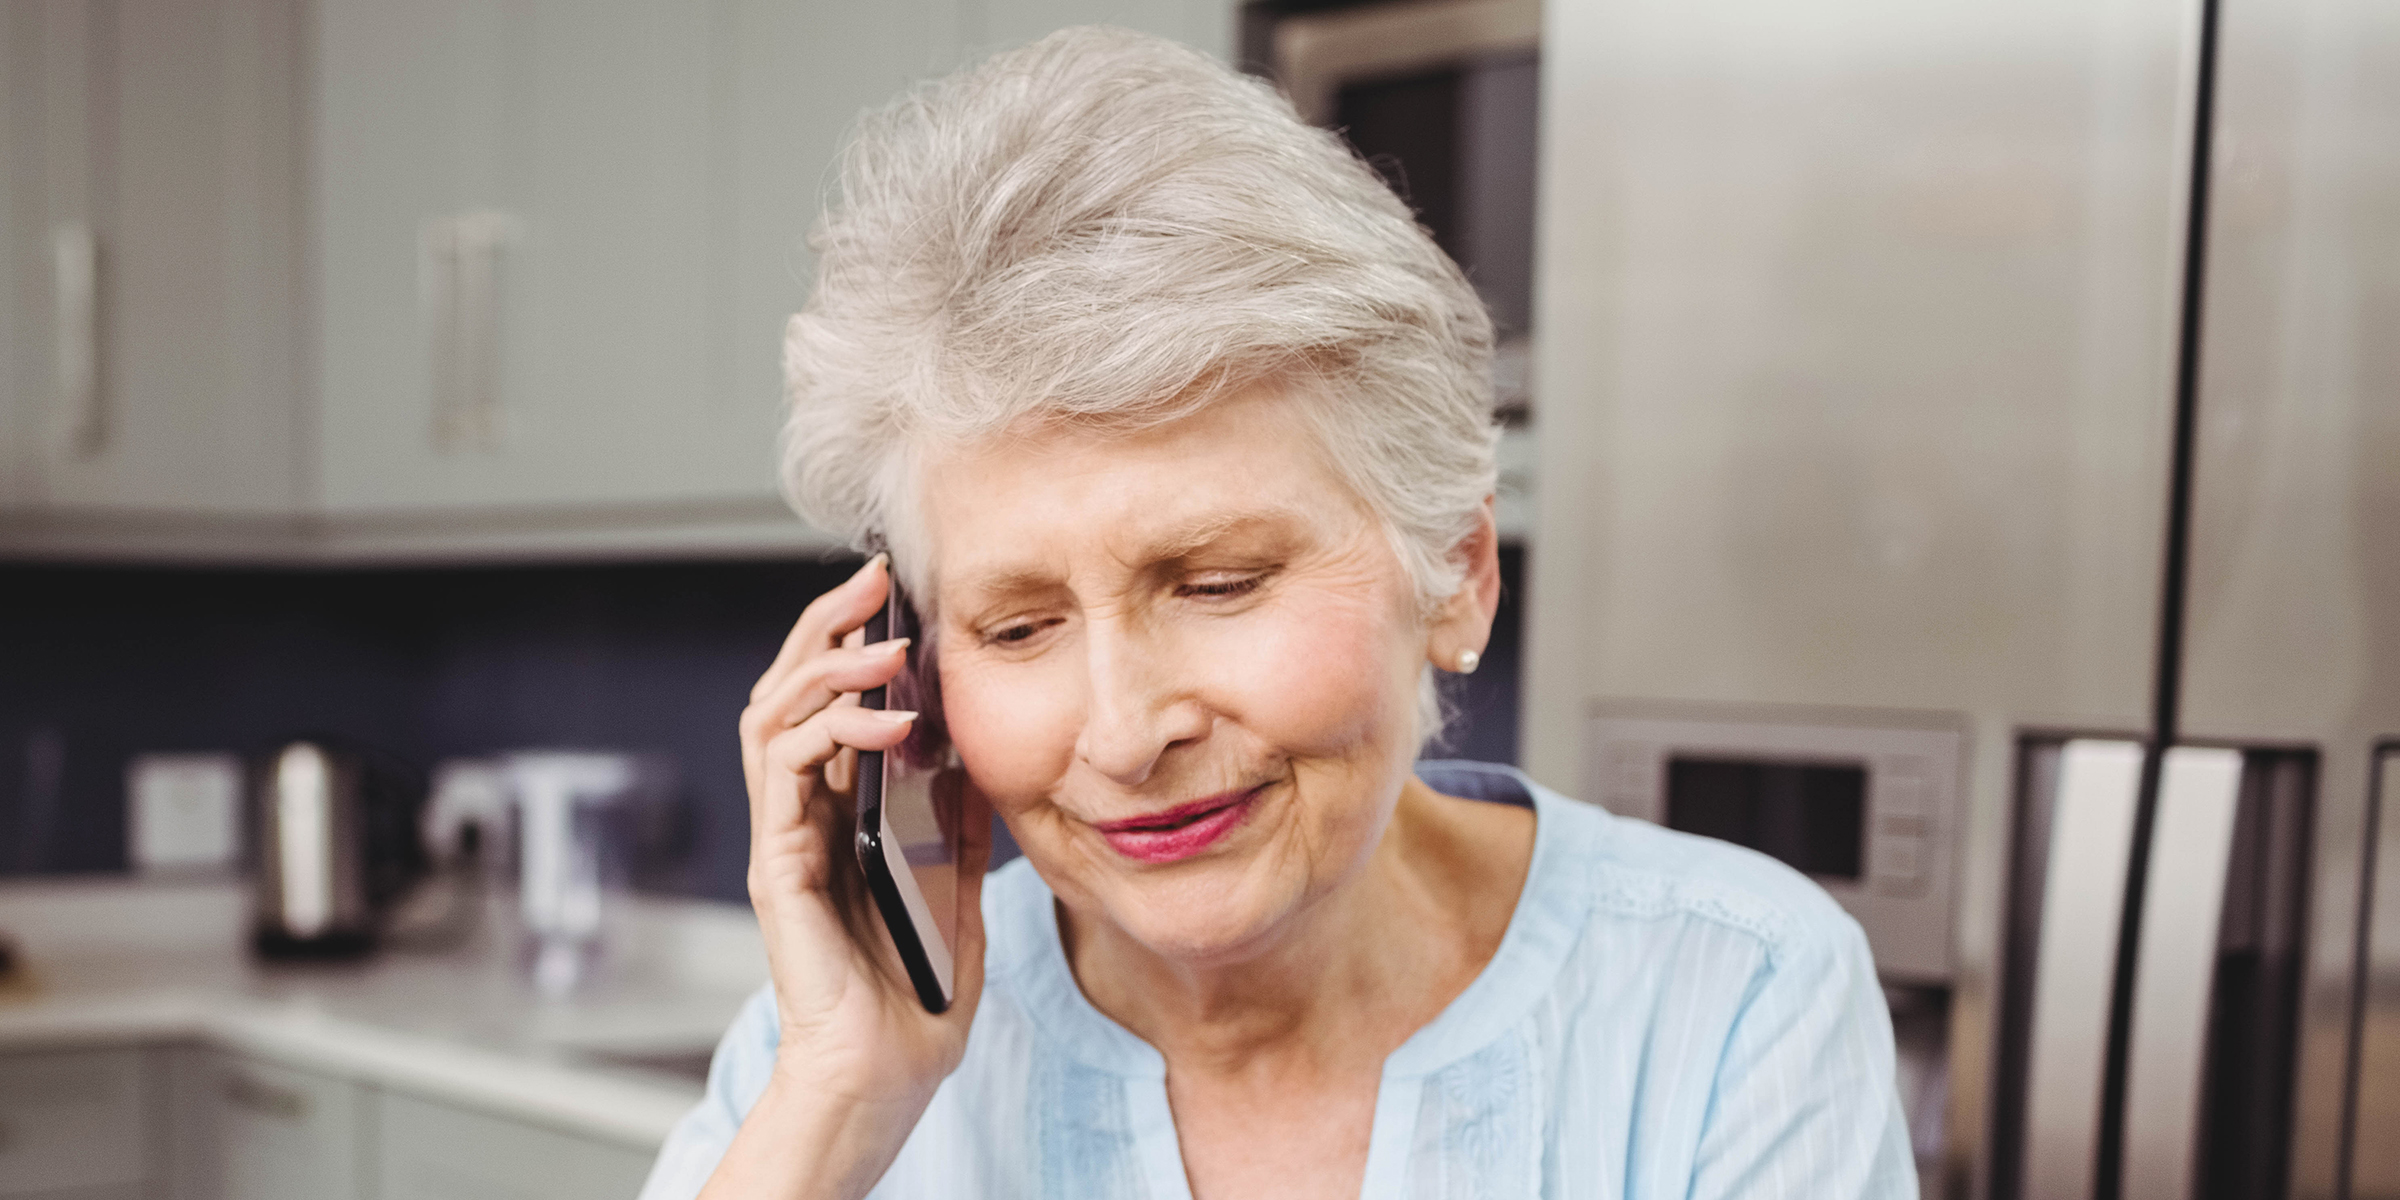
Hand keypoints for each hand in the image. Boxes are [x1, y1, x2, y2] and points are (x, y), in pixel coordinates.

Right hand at [701, 555, 992, 1199]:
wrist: (883, 1074)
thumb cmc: (913, 996)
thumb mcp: (957, 889)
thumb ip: (957, 826)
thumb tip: (972, 758)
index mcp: (838, 816)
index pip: (827, 704)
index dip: (852, 643)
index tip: (897, 595)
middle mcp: (801, 818)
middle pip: (786, 691)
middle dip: (826, 626)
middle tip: (873, 581)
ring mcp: (785, 838)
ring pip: (773, 716)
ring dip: (827, 666)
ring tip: (886, 644)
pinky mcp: (781, 865)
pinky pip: (788, 772)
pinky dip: (834, 730)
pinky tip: (891, 720)